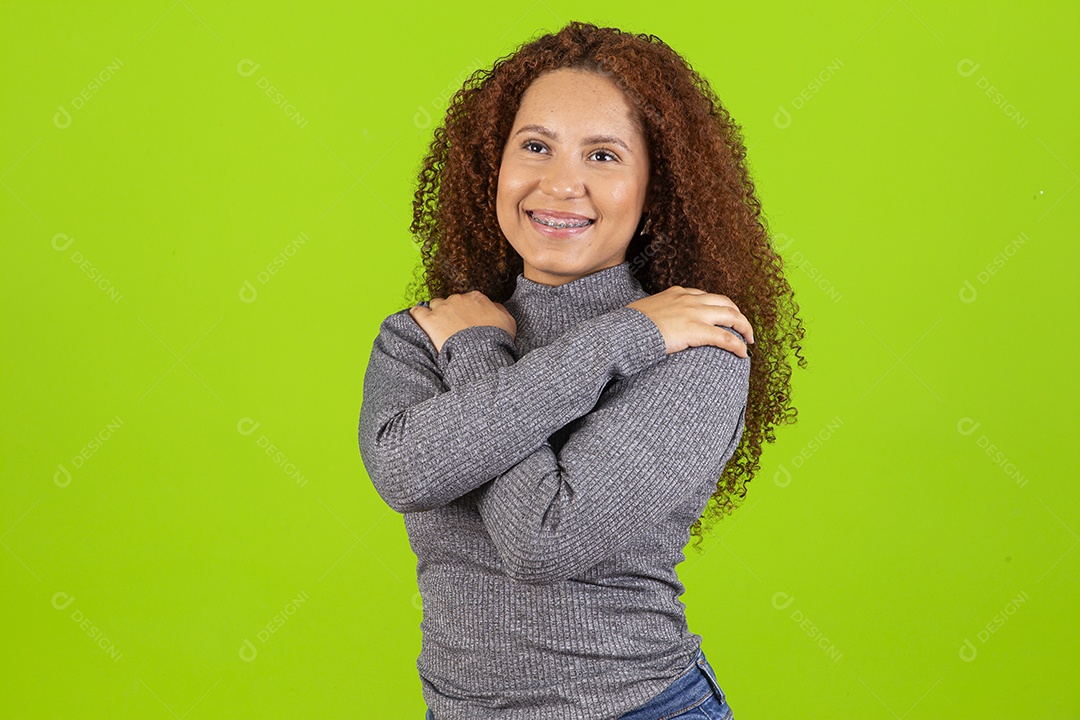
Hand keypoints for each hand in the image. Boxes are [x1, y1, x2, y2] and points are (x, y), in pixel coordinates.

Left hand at [408, 291, 516, 353]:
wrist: (481, 353)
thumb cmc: (497, 340)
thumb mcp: (508, 321)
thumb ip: (499, 309)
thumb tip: (492, 305)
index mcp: (477, 298)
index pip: (466, 300)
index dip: (465, 311)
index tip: (465, 322)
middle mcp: (459, 299)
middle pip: (450, 302)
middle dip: (451, 313)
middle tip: (453, 329)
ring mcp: (443, 308)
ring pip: (434, 305)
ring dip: (435, 314)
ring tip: (438, 329)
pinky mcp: (430, 320)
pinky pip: (417, 312)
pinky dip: (418, 316)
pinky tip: (421, 324)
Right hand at [627, 286, 754, 357]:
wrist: (625, 331)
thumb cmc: (629, 326)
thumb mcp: (645, 311)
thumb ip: (657, 313)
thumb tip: (655, 323)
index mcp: (677, 292)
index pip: (706, 296)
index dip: (719, 307)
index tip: (723, 316)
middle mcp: (689, 299)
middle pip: (725, 302)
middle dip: (738, 315)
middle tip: (743, 328)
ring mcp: (694, 313)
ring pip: (731, 316)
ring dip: (744, 327)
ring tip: (750, 340)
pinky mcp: (696, 330)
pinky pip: (726, 337)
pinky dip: (738, 344)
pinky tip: (743, 352)